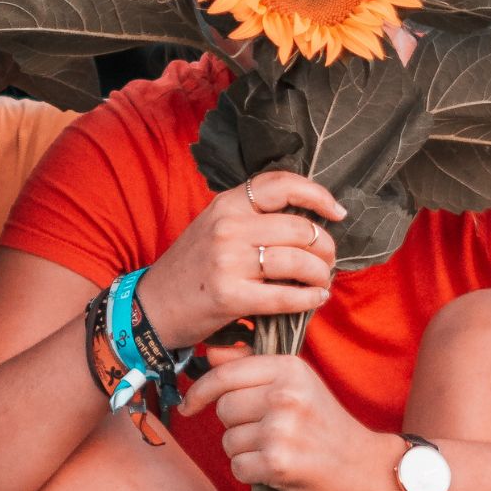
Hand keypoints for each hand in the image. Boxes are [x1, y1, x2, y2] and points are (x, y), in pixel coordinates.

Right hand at [134, 170, 344, 349]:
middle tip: (328, 260)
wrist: (152, 306)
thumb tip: (307, 221)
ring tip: (322, 282)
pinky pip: (285, 296)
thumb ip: (251, 218)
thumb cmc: (191, 268)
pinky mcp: (229, 295)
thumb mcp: (213, 227)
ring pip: (298, 261)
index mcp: (226, 203)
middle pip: (299, 228)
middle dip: (325, 247)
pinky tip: (314, 299)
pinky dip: (308, 299)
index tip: (337, 211)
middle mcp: (227, 226)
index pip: (281, 184)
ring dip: (321, 274)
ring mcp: (227, 261)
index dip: (317, 194)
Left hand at [178, 347, 404, 490]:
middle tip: (266, 432)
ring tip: (276, 450)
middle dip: (235, 424)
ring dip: (244, 451)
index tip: (190, 405)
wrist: (365, 469)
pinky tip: (276, 470)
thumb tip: (210, 351)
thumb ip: (252, 367)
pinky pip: (237, 467)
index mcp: (289, 368)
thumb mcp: (296, 384)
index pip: (223, 374)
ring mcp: (283, 428)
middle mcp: (286, 394)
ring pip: (228, 440)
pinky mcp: (279, 462)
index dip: (200, 391)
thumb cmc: (324, 425)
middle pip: (222, 408)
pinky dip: (251, 474)